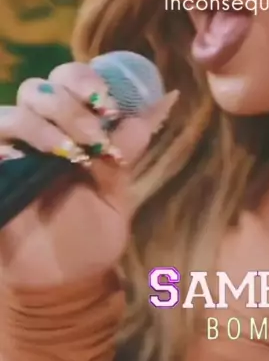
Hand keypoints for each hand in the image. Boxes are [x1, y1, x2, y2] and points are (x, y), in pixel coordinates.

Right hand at [0, 62, 177, 288]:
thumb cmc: (92, 234)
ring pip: (18, 109)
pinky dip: (9, 147)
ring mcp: (13, 149)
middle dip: (72, 105)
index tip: (109, 105)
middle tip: (95, 137)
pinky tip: (26, 162)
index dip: (88, 81)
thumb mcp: (117, 193)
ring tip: (70, 154)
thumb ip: (127, 151)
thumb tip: (162, 103)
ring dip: (47, 124)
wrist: (62, 282)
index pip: (73, 79)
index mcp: (75, 126)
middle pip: (43, 86)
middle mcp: (41, 129)